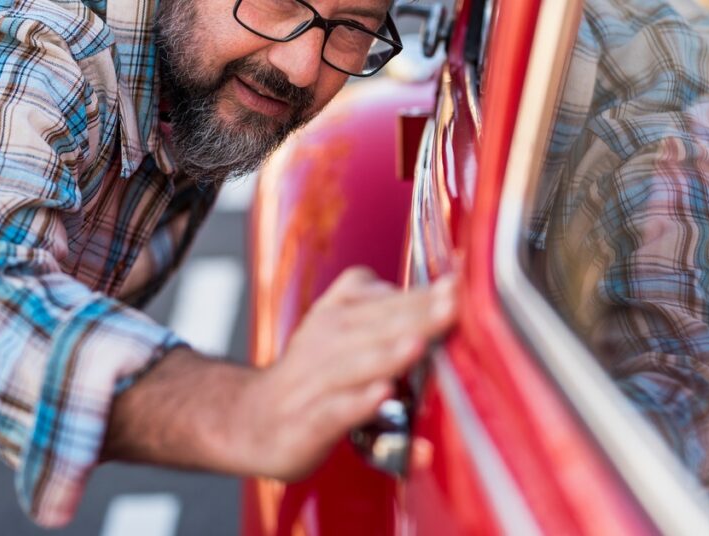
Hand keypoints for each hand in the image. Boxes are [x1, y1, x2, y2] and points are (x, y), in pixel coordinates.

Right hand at [102, 267, 455, 480]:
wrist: (249, 420)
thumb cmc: (312, 375)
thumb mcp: (339, 329)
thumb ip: (383, 306)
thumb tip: (445, 288)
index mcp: (339, 316)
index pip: (387, 301)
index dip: (423, 292)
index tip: (459, 283)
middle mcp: (326, 343)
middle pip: (377, 326)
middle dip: (416, 315)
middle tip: (453, 304)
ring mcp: (315, 383)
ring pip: (355, 364)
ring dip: (388, 354)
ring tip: (419, 345)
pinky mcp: (307, 424)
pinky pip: (335, 411)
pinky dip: (359, 404)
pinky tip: (382, 396)